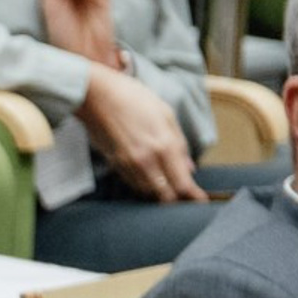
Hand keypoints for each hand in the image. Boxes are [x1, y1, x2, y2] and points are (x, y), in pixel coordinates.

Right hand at [76, 63, 206, 202]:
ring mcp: (128, 164)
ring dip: (159, 192)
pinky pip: (133, 183)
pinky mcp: (114, 164)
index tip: (201, 201)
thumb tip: (189, 168)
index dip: (193, 197)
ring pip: (148, 192)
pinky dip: (144, 184)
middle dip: (177, 198)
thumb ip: (180, 144)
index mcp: (164, 146)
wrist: (97, 95)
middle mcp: (146, 160)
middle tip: (186, 196)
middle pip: (165, 196)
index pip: (182, 184)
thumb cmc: (134, 98)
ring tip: (168, 185)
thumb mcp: (166, 115)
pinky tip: (150, 175)